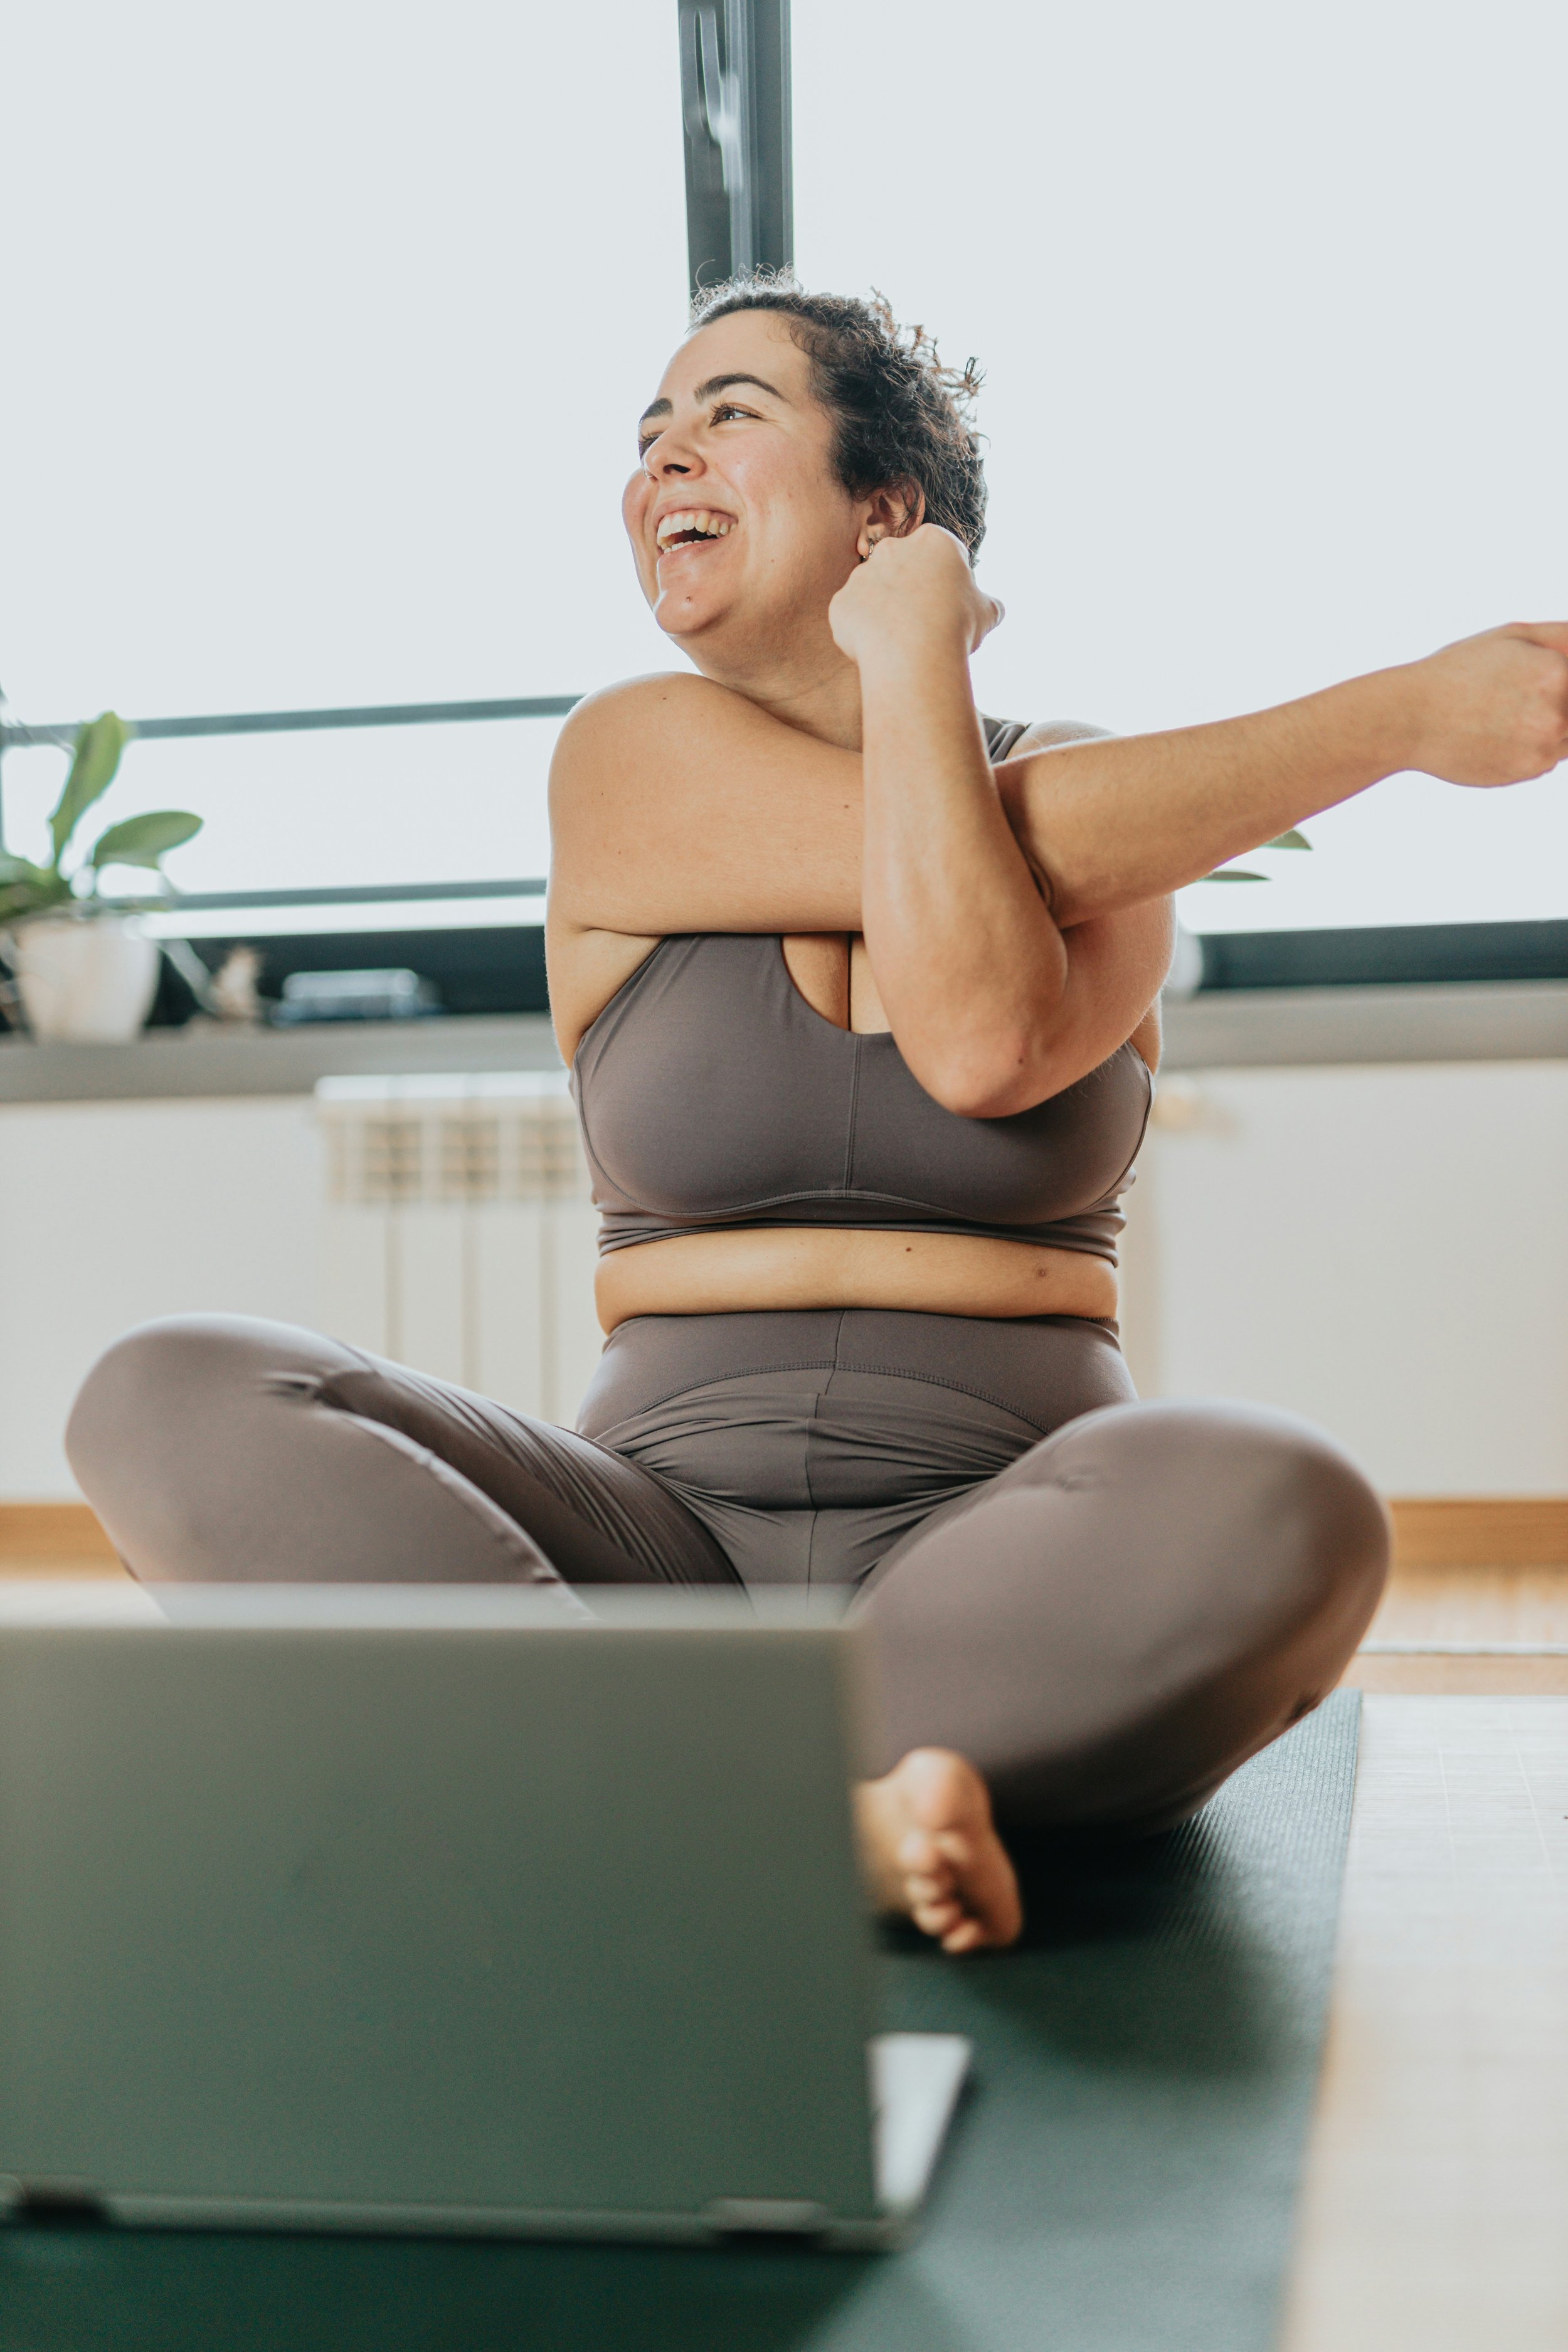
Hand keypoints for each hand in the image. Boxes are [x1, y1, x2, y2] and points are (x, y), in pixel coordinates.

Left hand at [828, 523, 1003, 669]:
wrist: (913, 655)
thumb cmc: (956, 628)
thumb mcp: (987, 613)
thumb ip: (987, 604)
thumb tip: (992, 608)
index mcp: (932, 540)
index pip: (939, 556)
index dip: (947, 583)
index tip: (950, 607)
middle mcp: (892, 548)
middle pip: (902, 570)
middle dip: (911, 593)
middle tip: (924, 626)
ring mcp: (861, 574)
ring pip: (875, 594)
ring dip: (885, 613)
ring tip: (901, 642)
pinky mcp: (841, 602)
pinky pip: (853, 618)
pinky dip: (864, 634)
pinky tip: (881, 650)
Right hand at [1403, 623, 1567, 786]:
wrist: (1408, 719)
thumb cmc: (1457, 671)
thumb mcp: (1513, 636)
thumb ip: (1562, 638)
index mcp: (1556, 672)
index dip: (1558, 686)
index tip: (1529, 689)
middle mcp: (1557, 712)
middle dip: (1555, 705)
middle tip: (1513, 702)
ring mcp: (1544, 746)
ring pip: (1567, 737)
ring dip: (1547, 727)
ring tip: (1505, 716)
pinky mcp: (1529, 770)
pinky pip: (1548, 758)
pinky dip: (1529, 748)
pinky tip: (1496, 736)